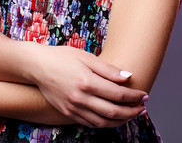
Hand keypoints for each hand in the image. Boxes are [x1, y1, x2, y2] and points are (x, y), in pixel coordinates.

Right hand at [30, 44, 147, 127]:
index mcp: (87, 82)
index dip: (134, 96)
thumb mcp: (86, 57)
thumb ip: (108, 69)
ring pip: (103, 122)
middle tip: (143, 108)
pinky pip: (90, 124)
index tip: (144, 94)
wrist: (37, 66)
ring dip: (121, 121)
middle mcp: (81, 98)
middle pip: (113, 112)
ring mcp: (73, 108)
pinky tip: (112, 118)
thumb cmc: (62, 57)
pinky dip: (105, 124)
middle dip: (132, 111)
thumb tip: (128, 77)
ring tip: (131, 115)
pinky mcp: (68, 113)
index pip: (117, 94)